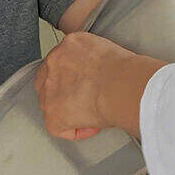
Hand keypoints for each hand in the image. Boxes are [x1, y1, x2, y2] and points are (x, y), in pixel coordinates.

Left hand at [35, 32, 165, 139]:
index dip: (72, 75)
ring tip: (91, 116)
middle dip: (62, 91)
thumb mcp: (108, 52)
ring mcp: (49, 88)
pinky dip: (75, 131)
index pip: (62, 60)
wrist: (123, 86)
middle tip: (83, 100)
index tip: (84, 84)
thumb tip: (100, 76)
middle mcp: (54, 61)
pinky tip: (93, 127)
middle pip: (48, 80)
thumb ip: (95, 60)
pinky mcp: (52, 113)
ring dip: (67, 112)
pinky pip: (59, 128)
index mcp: (71, 43)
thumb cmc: (126, 72)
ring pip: (50, 105)